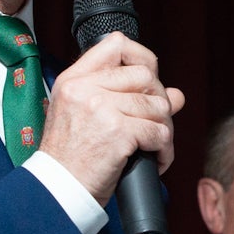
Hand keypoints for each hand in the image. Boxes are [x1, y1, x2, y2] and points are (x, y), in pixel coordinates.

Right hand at [39, 32, 184, 204]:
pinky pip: (160, 132)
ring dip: (164, 129)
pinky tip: (154, 160)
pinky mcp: (118, 131)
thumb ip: (125, 97)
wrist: (58, 190)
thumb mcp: (86, 117)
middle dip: (159, 101)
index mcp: (74, 80)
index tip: (149, 80)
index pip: (115, 44)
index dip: (142, 57)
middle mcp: (86, 88)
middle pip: (146, 76)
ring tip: (154, 146)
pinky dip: (164, 150)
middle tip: (154, 123)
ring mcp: (102, 107)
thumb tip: (175, 94)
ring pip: (159, 105)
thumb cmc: (71, 158)